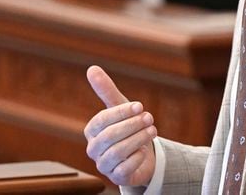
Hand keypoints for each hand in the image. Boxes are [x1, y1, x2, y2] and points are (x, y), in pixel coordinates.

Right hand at [84, 65, 157, 186]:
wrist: (142, 154)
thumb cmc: (128, 127)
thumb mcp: (120, 107)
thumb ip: (106, 90)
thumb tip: (92, 68)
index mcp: (92, 130)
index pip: (103, 120)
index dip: (122, 112)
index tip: (140, 105)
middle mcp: (94, 148)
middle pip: (110, 136)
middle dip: (132, 125)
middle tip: (150, 117)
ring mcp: (103, 165)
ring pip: (118, 152)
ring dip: (138, 139)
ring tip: (153, 130)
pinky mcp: (116, 178)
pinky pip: (124, 170)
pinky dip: (136, 158)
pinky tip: (144, 151)